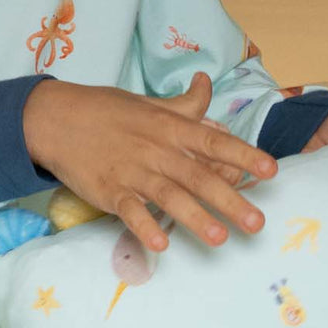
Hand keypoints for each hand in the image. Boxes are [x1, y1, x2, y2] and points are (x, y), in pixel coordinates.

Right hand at [23, 71, 278, 253]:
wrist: (56, 118)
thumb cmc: (107, 110)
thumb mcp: (148, 102)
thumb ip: (183, 104)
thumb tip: (206, 83)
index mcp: (169, 127)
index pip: (213, 140)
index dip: (243, 155)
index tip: (271, 170)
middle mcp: (156, 149)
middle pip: (198, 175)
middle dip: (230, 199)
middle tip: (258, 223)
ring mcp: (132, 171)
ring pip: (169, 196)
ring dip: (195, 217)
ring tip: (221, 238)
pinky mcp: (109, 191)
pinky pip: (129, 210)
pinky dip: (144, 226)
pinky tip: (161, 245)